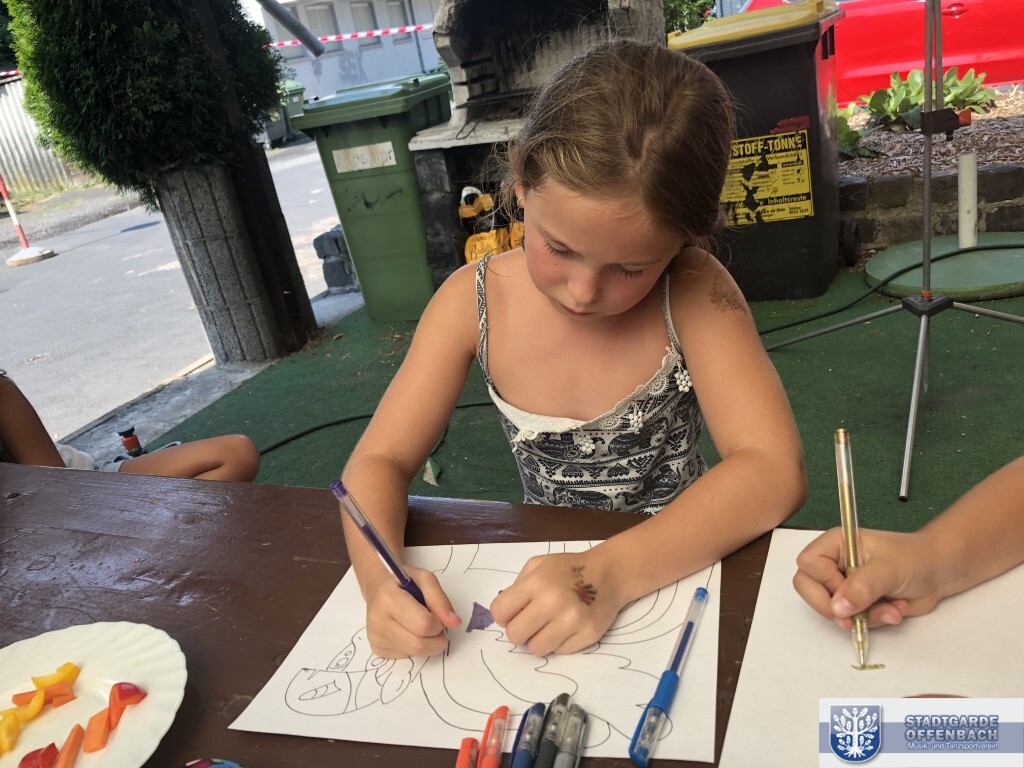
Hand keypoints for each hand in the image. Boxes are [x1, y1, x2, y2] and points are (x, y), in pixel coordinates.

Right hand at [364, 564, 460, 657]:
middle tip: (437, 626)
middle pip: (418, 645)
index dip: (438, 623)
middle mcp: (377, 621)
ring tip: (423, 627)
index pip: (423, 624)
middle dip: (436, 639)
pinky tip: (409, 631)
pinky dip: (415, 646)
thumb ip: (440, 600)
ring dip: (428, 644)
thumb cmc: (403, 582)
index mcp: (388, 599)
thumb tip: (455, 622)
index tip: (438, 616)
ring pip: (414, 653)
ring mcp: (375, 638)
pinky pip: (406, 655)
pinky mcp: (377, 649)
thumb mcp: (425, 580)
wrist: (378, 588)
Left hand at [490, 550, 624, 655]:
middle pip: (515, 635)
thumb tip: (503, 614)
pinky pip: (559, 652)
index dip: (504, 615)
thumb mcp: (538, 565)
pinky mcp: (588, 635)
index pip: (500, 612)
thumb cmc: (569, 568)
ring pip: (536, 649)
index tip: (513, 613)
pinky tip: (567, 627)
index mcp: (537, 582)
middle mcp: (553, 601)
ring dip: (538, 639)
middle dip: (519, 631)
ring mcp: (572, 620)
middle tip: (530, 622)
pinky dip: (559, 642)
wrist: (610, 573)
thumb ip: (517, 587)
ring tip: (549, 625)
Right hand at [793, 527, 942, 629]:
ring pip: (832, 610)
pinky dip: (874, 621)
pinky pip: (851, 620)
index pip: (808, 564)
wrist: (940, 574)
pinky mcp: (857, 604)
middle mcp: (834, 563)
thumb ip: (862, 587)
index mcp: (836, 544)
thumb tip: (837, 608)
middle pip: (808, 588)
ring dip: (864, 616)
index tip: (847, 587)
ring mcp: (844, 585)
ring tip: (891, 608)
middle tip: (856, 615)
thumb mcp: (888, 569)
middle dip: (836, 607)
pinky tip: (893, 610)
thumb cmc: (914, 559)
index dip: (823, 581)